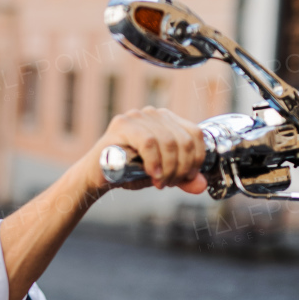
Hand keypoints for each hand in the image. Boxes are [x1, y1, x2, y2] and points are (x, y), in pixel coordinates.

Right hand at [91, 107, 207, 192]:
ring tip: (159, 182)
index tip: (187, 178)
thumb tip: (201, 185)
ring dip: (168, 168)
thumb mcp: (162, 175)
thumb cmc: (128, 172)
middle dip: (181, 168)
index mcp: (167, 121)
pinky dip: (154, 161)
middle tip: (169, 183)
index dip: (196, 159)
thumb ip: (183, 178)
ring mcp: (137, 116)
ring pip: (168, 142)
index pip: (195, 134)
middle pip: (184, 140)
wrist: (96, 176)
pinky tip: (152, 174)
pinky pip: (149, 142)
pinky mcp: (122, 125)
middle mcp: (154, 114)